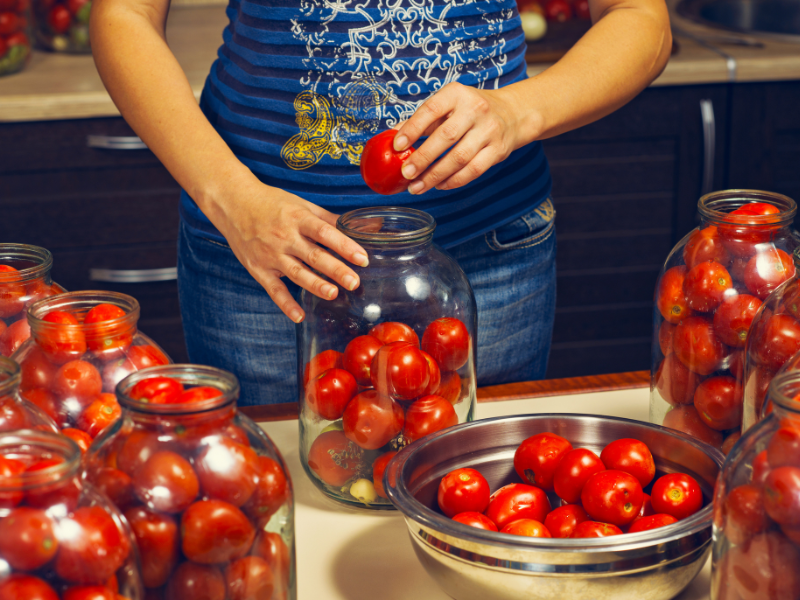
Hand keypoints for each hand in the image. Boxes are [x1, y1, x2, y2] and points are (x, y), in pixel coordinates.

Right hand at [208, 179, 368, 322]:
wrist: (232, 203)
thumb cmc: (271, 204)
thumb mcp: (301, 205)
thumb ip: (329, 219)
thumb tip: (361, 226)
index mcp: (298, 218)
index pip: (325, 233)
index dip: (345, 246)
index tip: (362, 258)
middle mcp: (285, 237)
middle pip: (314, 256)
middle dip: (336, 270)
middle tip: (354, 282)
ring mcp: (271, 254)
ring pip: (297, 273)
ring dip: (315, 285)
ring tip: (333, 294)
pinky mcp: (259, 269)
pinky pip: (274, 289)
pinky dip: (285, 304)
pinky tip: (299, 316)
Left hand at [392, 82, 534, 194]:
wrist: (513, 114)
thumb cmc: (471, 110)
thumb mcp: (449, 105)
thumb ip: (423, 120)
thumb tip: (393, 135)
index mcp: (457, 94)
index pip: (431, 109)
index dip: (413, 128)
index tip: (397, 146)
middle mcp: (475, 109)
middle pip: (446, 137)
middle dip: (423, 158)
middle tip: (406, 173)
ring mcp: (489, 130)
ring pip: (459, 158)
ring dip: (435, 175)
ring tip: (417, 187)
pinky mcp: (498, 150)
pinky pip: (473, 170)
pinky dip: (453, 181)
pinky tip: (439, 185)